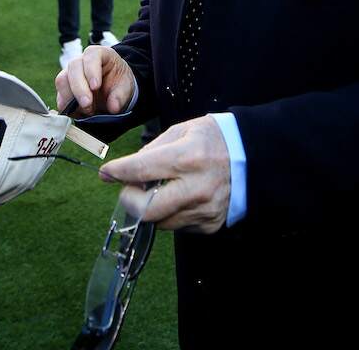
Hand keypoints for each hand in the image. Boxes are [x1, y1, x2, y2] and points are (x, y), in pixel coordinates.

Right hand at [55, 46, 134, 116]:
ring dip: (71, 98)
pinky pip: (59, 95)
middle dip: (79, 88)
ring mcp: (70, 73)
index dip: (91, 70)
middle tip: (87, 104)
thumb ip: (120, 96)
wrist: (112, 89)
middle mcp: (81, 61)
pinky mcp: (64, 88)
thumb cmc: (118, 82)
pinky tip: (78, 112)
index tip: (95, 86)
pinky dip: (66, 105)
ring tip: (87, 110)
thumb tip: (113, 107)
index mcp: (99, 54)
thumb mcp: (126, 87)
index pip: (91, 56)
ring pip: (62, 81)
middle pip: (73, 68)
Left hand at [101, 116, 230, 232]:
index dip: (117, 172)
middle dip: (130, 199)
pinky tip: (180, 197)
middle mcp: (196, 188)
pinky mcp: (210, 225)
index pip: (140, 170)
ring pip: (159, 221)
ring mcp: (204, 211)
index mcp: (187, 158)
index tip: (105, 173)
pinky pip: (178, 226)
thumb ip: (151, 150)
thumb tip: (124, 170)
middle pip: (146, 209)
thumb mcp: (181, 131)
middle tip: (131, 188)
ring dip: (151, 208)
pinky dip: (171, 214)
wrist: (253, 157)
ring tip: (160, 190)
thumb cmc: (213, 139)